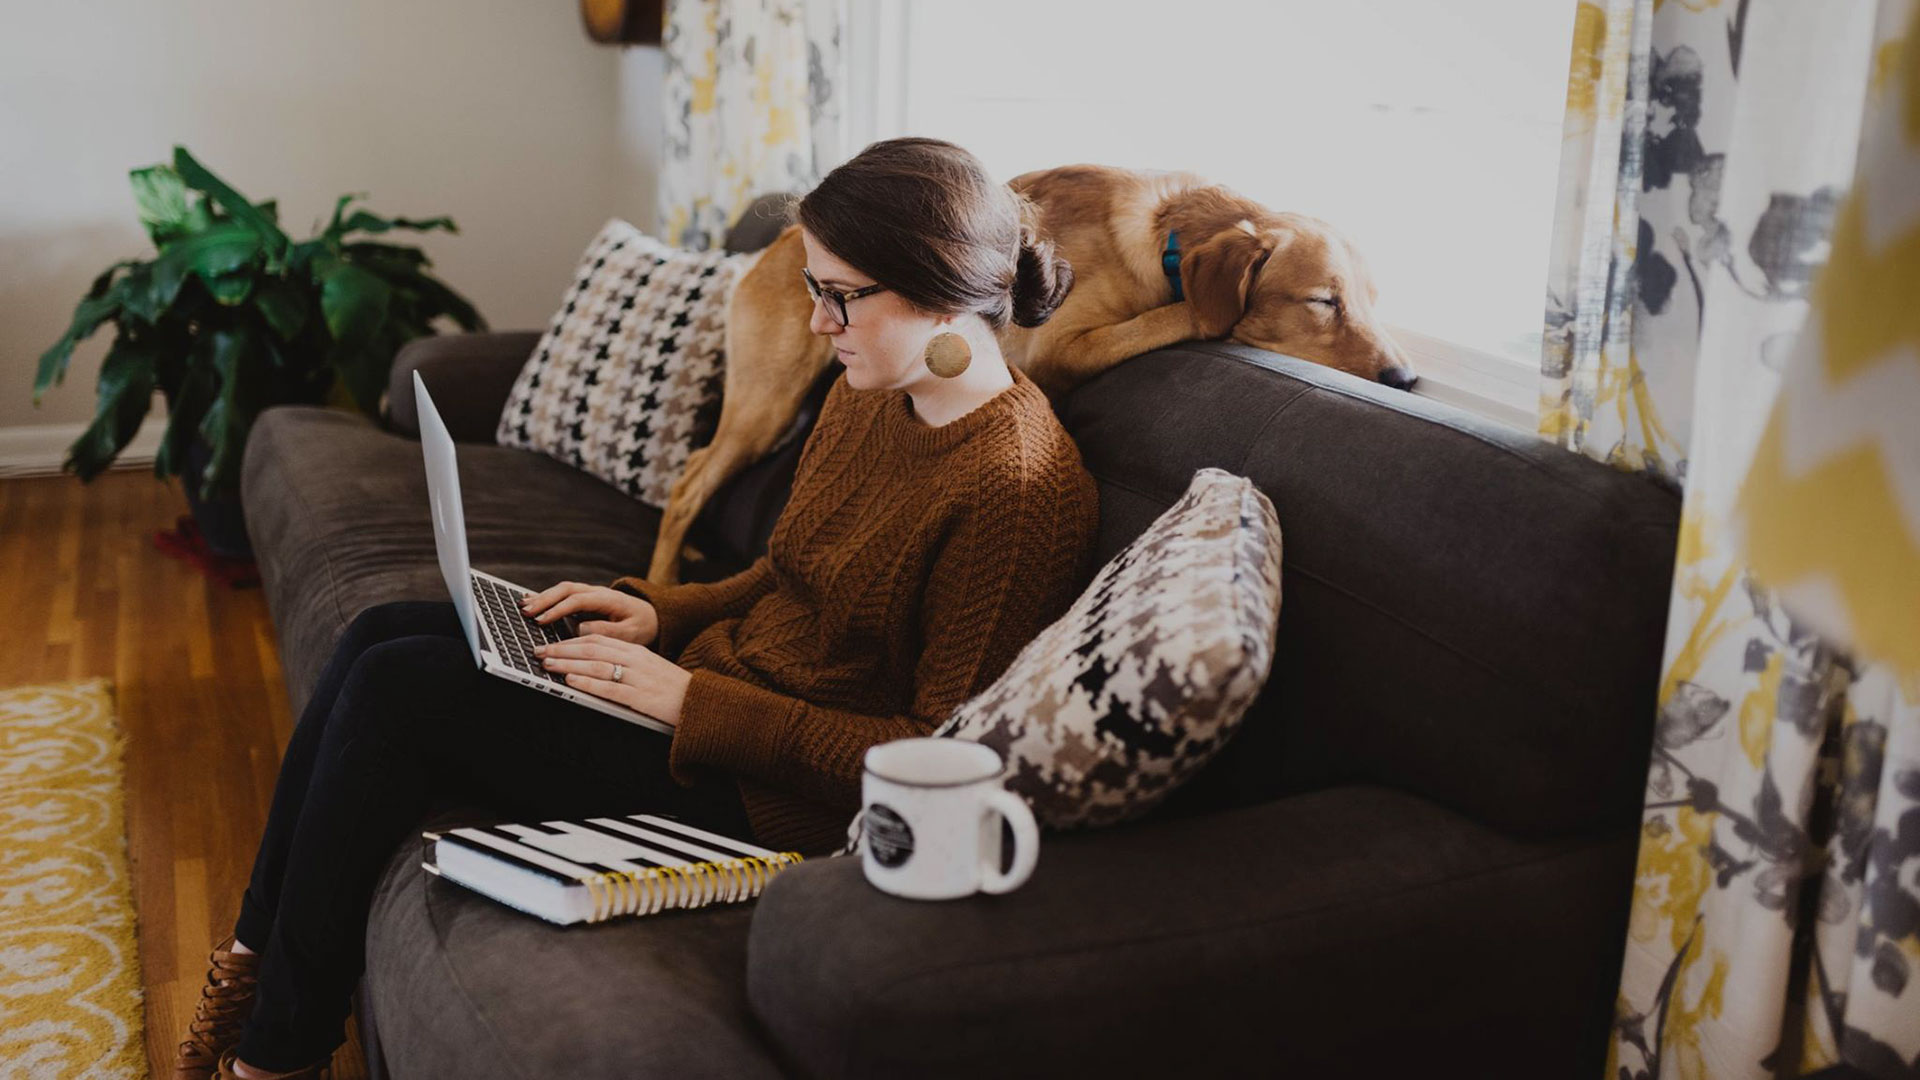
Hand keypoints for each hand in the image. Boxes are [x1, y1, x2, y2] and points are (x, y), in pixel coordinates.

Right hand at [521, 582, 658, 645]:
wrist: (652, 617)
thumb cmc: (641, 626)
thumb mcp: (630, 633)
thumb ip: (607, 631)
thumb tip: (580, 628)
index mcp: (608, 598)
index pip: (578, 600)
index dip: (559, 609)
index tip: (543, 620)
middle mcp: (597, 592)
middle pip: (567, 589)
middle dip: (545, 600)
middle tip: (527, 612)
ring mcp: (590, 593)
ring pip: (563, 590)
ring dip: (543, 597)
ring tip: (524, 607)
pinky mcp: (586, 599)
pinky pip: (564, 595)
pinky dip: (547, 597)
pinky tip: (531, 600)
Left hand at [533, 634, 690, 727]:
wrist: (703, 702)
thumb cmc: (674, 689)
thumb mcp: (650, 668)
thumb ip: (626, 663)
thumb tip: (595, 664)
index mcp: (637, 651)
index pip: (597, 640)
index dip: (569, 641)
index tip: (550, 644)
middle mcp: (635, 660)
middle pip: (592, 649)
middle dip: (562, 650)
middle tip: (539, 651)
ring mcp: (638, 678)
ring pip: (595, 665)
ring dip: (567, 664)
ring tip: (547, 664)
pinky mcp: (640, 697)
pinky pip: (608, 687)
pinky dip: (587, 682)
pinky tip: (571, 681)